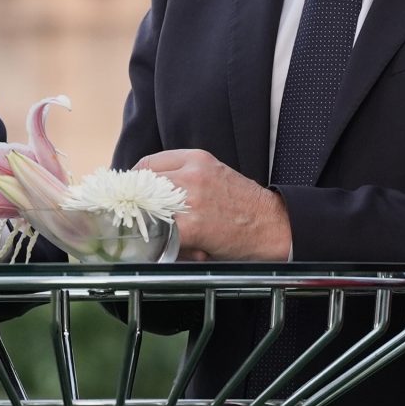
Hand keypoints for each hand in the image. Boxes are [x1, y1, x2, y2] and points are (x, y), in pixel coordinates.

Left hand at [134, 148, 291, 260]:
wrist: (272, 225)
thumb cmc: (242, 205)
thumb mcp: (214, 175)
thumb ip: (184, 176)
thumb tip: (146, 192)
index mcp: (196, 158)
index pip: (147, 164)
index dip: (135, 183)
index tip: (132, 196)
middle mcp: (191, 174)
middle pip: (142, 185)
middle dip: (136, 202)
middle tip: (135, 217)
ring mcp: (191, 200)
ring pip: (147, 208)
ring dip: (146, 222)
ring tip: (153, 233)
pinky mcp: (192, 227)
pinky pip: (161, 233)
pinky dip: (160, 242)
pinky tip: (170, 247)